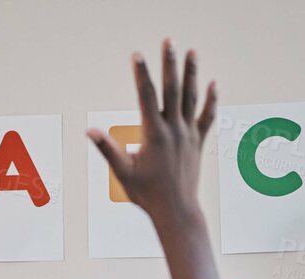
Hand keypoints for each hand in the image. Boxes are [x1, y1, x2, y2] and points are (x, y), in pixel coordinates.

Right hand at [86, 40, 216, 227]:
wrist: (177, 211)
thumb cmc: (147, 194)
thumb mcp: (123, 173)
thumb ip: (108, 149)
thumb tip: (90, 131)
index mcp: (154, 134)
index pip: (146, 97)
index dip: (141, 74)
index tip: (137, 55)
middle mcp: (174, 130)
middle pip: (172, 90)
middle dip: (169, 64)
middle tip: (169, 41)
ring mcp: (188, 135)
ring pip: (191, 98)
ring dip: (191, 74)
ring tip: (191, 52)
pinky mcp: (198, 142)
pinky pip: (206, 117)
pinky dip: (210, 101)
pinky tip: (213, 84)